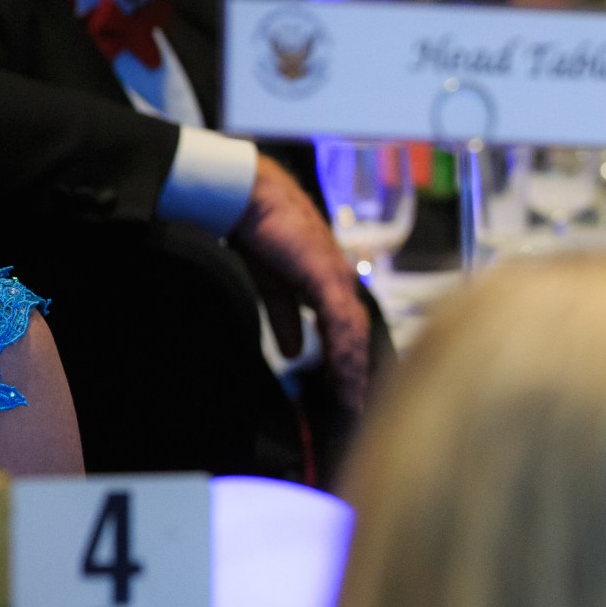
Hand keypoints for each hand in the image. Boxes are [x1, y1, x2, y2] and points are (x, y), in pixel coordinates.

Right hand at [231, 155, 369, 413]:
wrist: (249, 200)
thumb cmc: (261, 236)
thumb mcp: (274, 288)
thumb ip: (288, 319)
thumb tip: (297, 352)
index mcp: (330, 285)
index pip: (347, 331)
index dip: (348, 362)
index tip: (347, 393)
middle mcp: (341, 282)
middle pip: (356, 335)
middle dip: (356, 372)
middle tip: (355, 406)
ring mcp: (337, 278)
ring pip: (353, 332)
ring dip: (352, 366)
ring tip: (351, 398)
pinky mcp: (325, 274)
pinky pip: (339, 319)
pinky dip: (342, 347)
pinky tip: (343, 370)